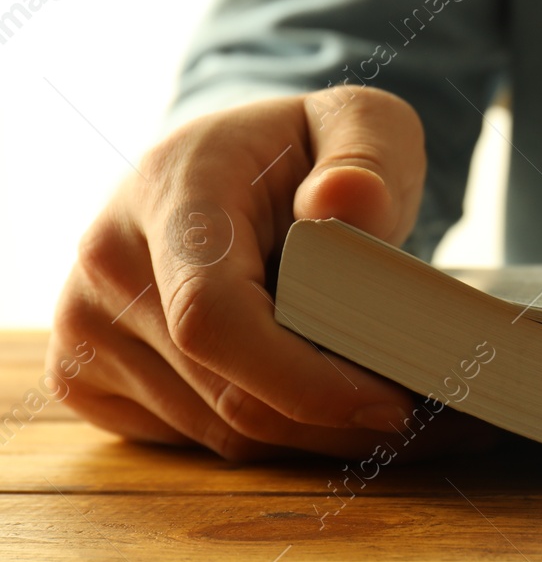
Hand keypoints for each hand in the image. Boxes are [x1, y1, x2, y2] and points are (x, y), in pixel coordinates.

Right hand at [48, 86, 498, 460]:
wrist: (230, 166)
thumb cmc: (304, 147)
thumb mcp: (360, 120)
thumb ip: (366, 152)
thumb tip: (343, 204)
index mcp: (171, 193)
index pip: (215, 317)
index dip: (302, 378)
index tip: (392, 400)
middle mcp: (109, 263)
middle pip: (226, 391)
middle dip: (337, 420)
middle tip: (435, 420)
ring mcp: (86, 327)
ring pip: (218, 431)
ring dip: (316, 437)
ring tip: (404, 413)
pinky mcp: (90, 376)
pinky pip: (195, 441)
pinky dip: (275, 437)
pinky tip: (333, 407)